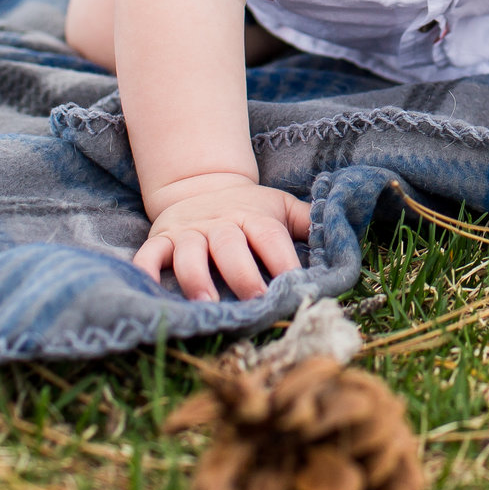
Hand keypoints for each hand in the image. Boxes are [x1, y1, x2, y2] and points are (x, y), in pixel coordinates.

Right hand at [134, 175, 311, 301]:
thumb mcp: (282, 207)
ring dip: (196, 278)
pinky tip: (148, 289)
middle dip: (242, 274)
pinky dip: (145, 271)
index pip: (271, 238)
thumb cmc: (250, 208)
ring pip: (189, 254)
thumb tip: (344, 242)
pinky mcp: (161, 238)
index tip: (294, 286)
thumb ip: (311, 223)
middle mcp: (220, 224)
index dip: (283, 260)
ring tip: (206, 304)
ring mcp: (188, 232)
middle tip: (255, 302)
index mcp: (253, 217)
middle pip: (231, 247)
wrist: (201, 185)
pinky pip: (148, 254)